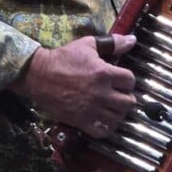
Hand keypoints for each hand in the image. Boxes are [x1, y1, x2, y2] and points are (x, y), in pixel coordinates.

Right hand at [10, 34, 136, 137]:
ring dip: (118, 113)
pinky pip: (103, 131)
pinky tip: (104, 120)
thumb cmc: (63, 58)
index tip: (121, 81)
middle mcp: (101, 93)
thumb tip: (132, 39)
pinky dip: (107, 127)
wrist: (39, 75)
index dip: (128, 80)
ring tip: (113, 108)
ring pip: (118, 118)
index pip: (130, 81)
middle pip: (129, 103)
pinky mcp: (81, 121)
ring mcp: (92, 109)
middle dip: (127, 98)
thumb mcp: (87, 45)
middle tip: (120, 95)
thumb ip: (112, 43)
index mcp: (104, 73)